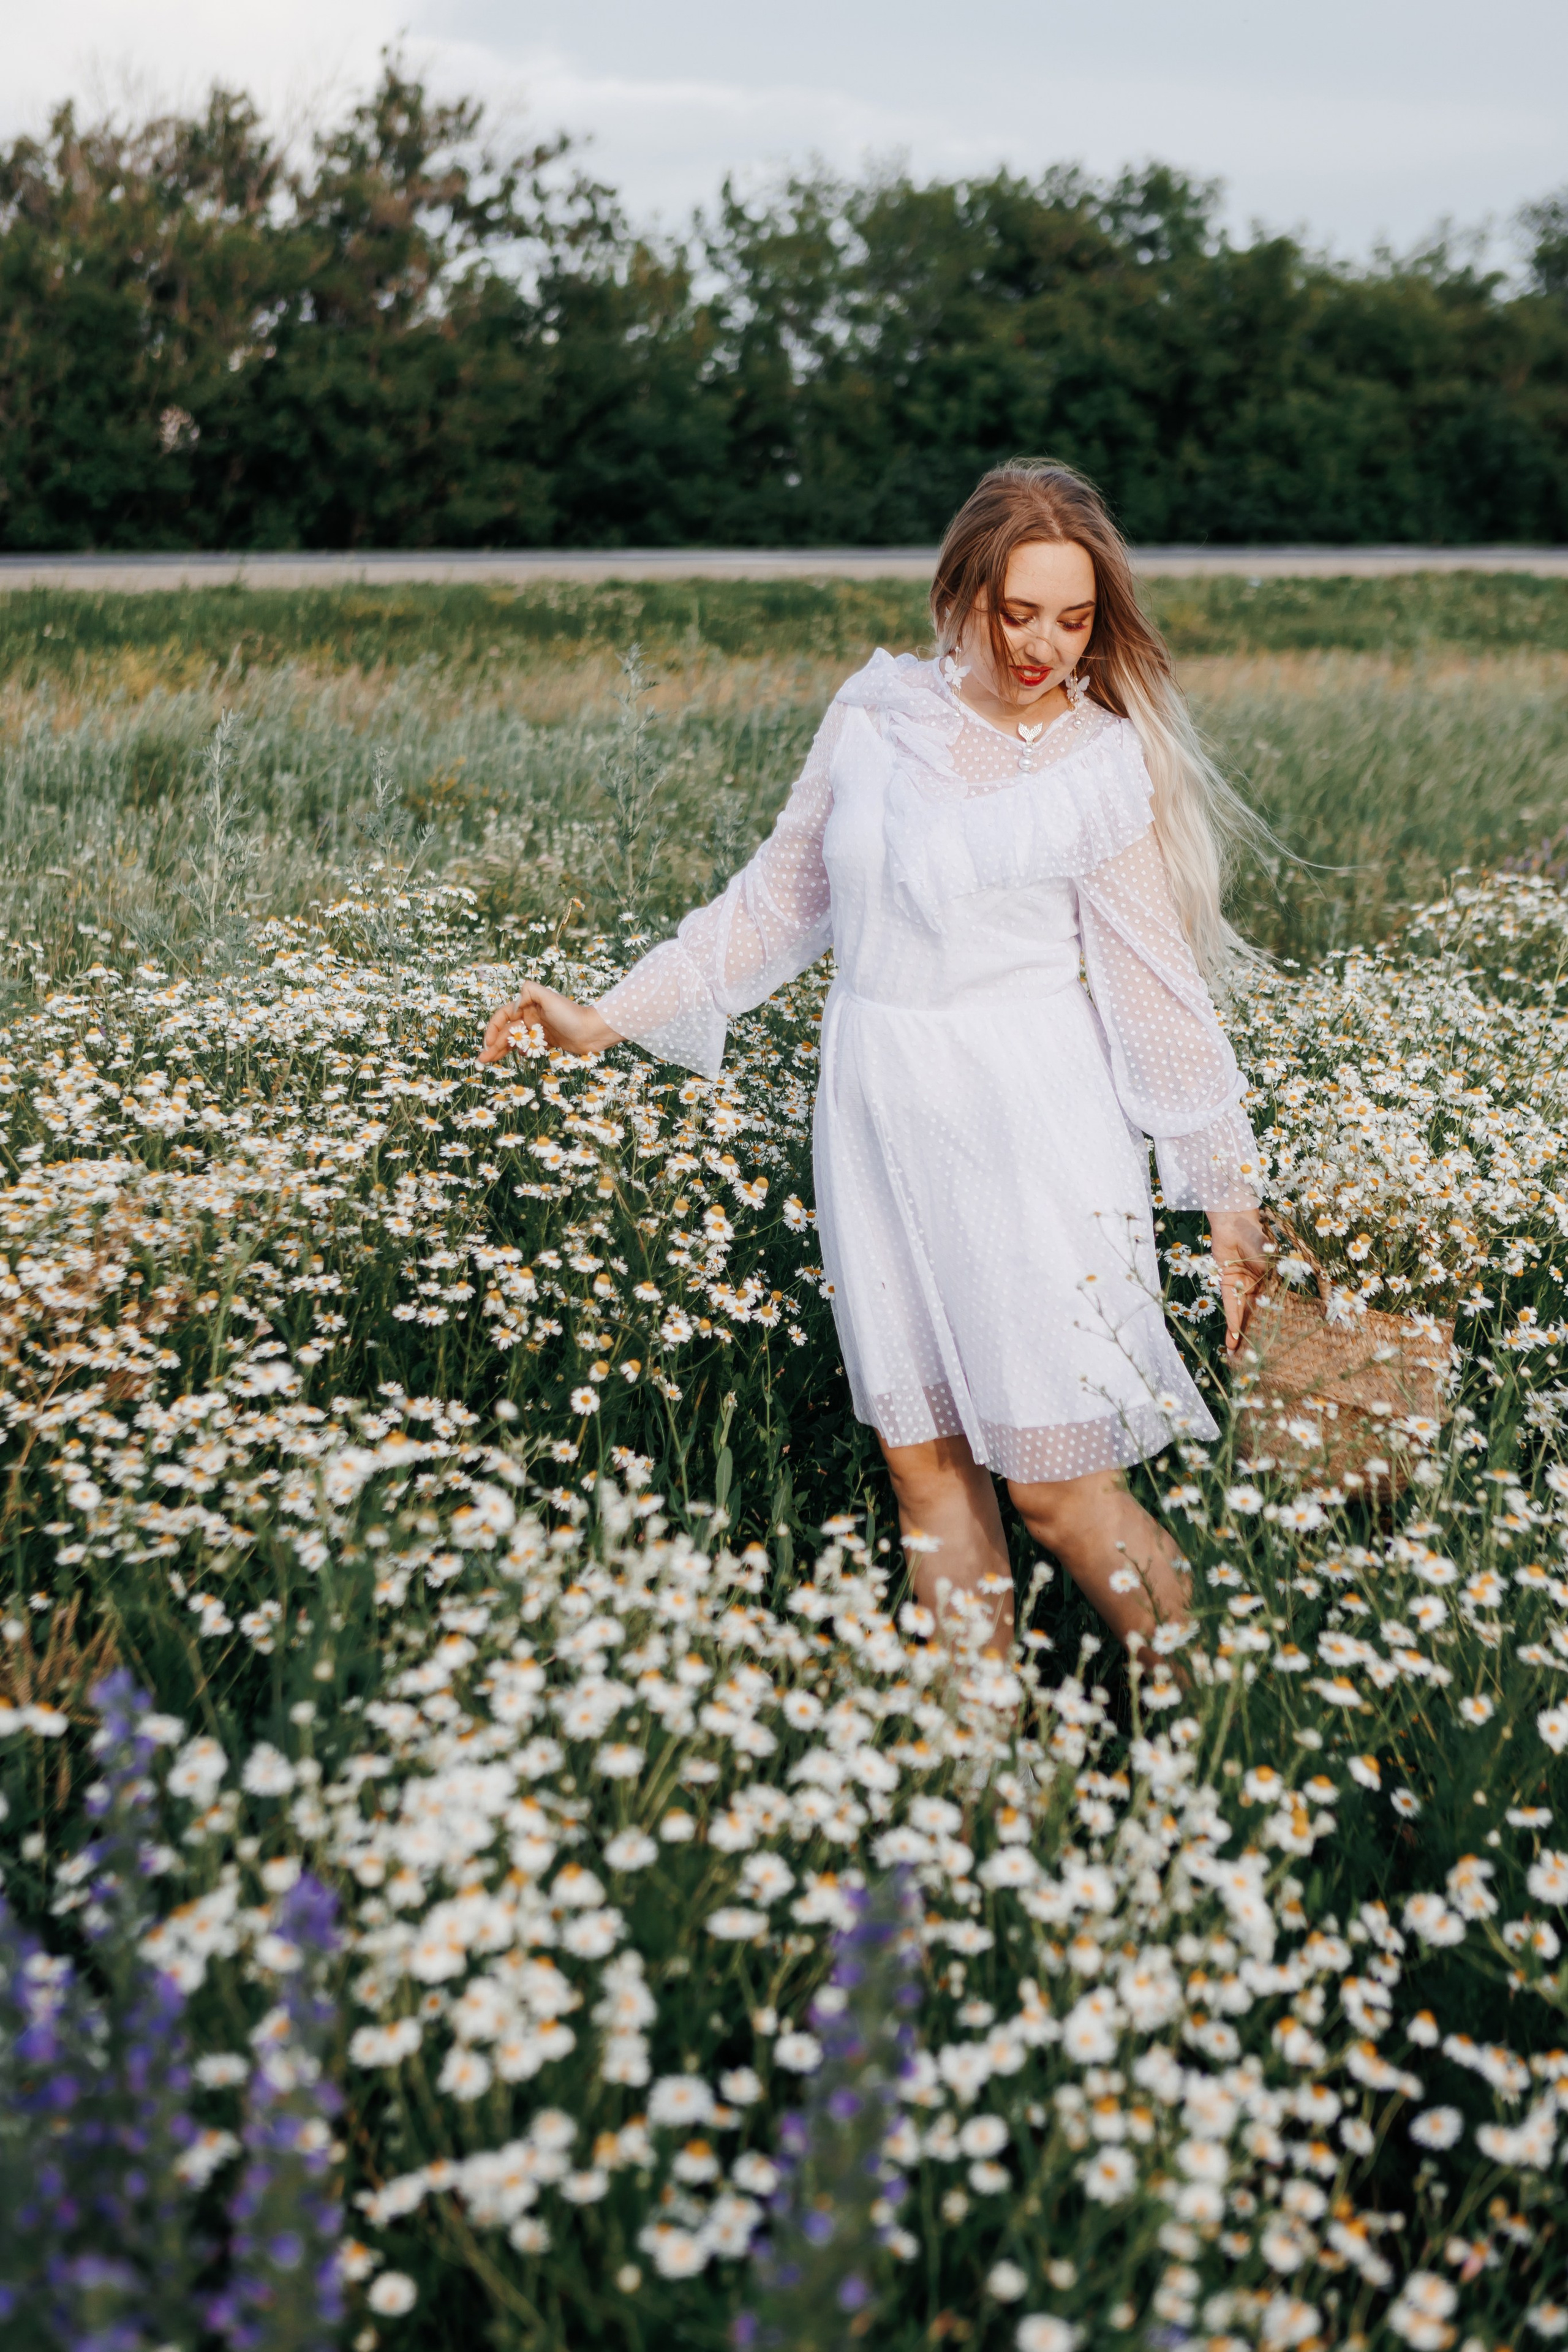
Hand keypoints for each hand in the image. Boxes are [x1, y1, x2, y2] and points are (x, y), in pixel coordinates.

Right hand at [478, 983, 622, 1064]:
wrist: (593, 1031)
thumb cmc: (572, 1014)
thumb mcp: (549, 997)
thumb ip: (529, 992)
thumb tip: (513, 1005)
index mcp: (528, 1005)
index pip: (503, 1016)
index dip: (493, 1028)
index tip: (488, 1043)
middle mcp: (531, 1017)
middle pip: (506, 1031)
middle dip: (493, 1044)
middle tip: (482, 1059)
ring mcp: (538, 1030)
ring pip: (514, 1041)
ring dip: (501, 1050)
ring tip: (489, 1062)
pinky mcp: (546, 1042)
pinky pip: (527, 1047)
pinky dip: (519, 1052)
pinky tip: (513, 1058)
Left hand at [1208, 1208, 1269, 1356]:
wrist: (1235, 1222)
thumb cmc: (1258, 1237)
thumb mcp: (1273, 1260)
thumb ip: (1279, 1278)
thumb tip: (1297, 1292)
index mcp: (1271, 1281)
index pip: (1274, 1306)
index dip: (1275, 1323)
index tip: (1280, 1341)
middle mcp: (1256, 1286)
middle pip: (1257, 1313)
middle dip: (1256, 1333)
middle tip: (1257, 1355)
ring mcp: (1241, 1285)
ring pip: (1242, 1313)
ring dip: (1241, 1332)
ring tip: (1241, 1353)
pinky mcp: (1226, 1283)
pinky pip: (1230, 1305)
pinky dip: (1232, 1320)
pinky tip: (1232, 1336)